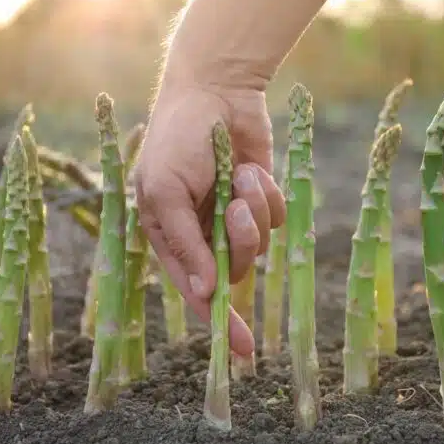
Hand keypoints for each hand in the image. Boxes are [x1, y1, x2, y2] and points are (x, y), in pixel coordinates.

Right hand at [133, 82, 285, 355]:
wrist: (217, 91)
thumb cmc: (179, 138)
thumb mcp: (166, 191)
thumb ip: (185, 244)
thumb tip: (208, 291)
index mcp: (170, 236)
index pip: (196, 292)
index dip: (220, 322)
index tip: (243, 352)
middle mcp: (202, 232)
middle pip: (233, 269)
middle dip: (240, 241)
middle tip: (235, 208)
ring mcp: (233, 216)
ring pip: (259, 244)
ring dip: (254, 211)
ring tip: (243, 178)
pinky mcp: (261, 198)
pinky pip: (276, 218)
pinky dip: (268, 194)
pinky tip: (252, 168)